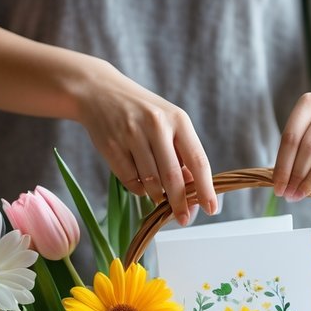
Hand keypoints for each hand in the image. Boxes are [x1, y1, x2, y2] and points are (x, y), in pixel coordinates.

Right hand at [75, 62, 218, 224]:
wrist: (99, 91)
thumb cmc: (142, 112)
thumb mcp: (168, 123)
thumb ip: (182, 153)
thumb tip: (192, 189)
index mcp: (178, 120)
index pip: (198, 161)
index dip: (205, 189)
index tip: (211, 209)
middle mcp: (156, 125)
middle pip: (173, 177)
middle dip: (179, 203)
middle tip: (183, 218)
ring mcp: (131, 135)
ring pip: (151, 182)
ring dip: (157, 196)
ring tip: (159, 196)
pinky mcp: (111, 146)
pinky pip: (131, 181)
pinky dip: (139, 189)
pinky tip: (141, 184)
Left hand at [273, 92, 310, 201]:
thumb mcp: (304, 124)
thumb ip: (294, 147)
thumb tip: (283, 182)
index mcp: (308, 103)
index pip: (291, 138)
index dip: (283, 166)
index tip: (278, 187)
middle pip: (309, 148)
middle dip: (297, 176)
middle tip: (290, 195)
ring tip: (303, 193)